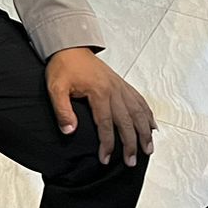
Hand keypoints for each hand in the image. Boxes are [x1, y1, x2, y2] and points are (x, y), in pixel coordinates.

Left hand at [46, 47, 156, 166]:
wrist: (70, 46)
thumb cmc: (63, 66)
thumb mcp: (55, 88)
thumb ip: (62, 110)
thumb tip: (69, 131)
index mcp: (99, 92)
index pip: (105, 124)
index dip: (107, 144)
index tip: (106, 159)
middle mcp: (114, 90)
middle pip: (127, 122)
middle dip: (131, 144)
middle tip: (132, 162)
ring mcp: (120, 86)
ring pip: (138, 112)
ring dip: (145, 132)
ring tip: (149, 149)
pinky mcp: (122, 84)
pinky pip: (139, 100)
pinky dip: (147, 114)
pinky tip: (152, 126)